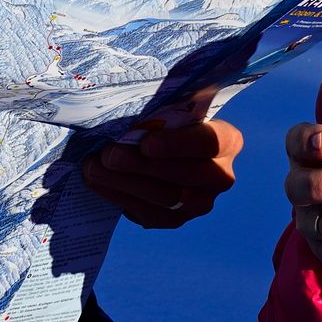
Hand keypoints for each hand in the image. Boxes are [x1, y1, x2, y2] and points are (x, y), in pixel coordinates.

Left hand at [85, 118, 242, 229]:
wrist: (163, 148)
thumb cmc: (166, 119)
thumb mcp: (171, 108)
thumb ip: (160, 107)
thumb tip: (128, 102)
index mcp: (227, 141)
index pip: (209, 142)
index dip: (178, 145)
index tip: (146, 143)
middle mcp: (221, 176)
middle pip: (184, 175)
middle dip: (142, 166)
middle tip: (108, 155)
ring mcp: (200, 203)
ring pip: (164, 199)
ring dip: (124, 183)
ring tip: (94, 167)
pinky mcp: (176, 219)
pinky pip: (148, 214)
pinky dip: (119, 197)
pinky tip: (97, 182)